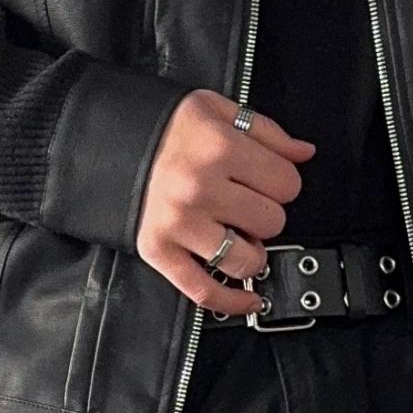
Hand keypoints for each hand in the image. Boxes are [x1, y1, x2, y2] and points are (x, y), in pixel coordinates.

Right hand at [136, 89, 314, 314]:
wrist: (107, 143)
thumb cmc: (165, 128)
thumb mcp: (216, 109)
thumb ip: (266, 131)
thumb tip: (304, 154)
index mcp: (219, 147)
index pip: (287, 183)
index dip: (283, 183)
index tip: (267, 181)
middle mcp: (200, 188)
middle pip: (272, 222)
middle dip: (266, 215)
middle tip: (246, 204)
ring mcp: (180, 225)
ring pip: (247, 260)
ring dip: (252, 254)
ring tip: (240, 238)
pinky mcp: (160, 252)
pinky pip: (206, 292)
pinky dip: (234, 303)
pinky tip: (251, 300)